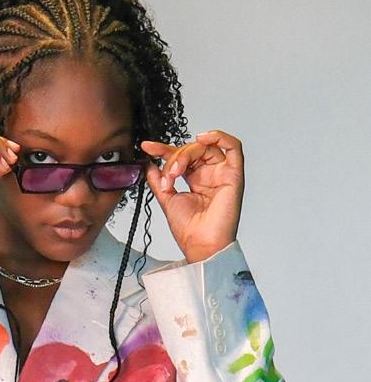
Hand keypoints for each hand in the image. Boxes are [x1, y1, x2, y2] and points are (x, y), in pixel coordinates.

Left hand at [140, 130, 244, 263]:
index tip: (147, 148)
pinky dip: (219, 136)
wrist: (200, 244)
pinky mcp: (233, 175)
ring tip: (176, 171)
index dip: (163, 149)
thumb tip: (149, 164)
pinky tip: (201, 138)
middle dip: (175, 157)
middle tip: (167, 176)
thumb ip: (158, 180)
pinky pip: (234, 147)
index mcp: (196, 180)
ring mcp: (222, 174)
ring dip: (187, 153)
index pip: (181, 156)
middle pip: (193, 150)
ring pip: (206, 147)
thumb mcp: (167, 199)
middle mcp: (210, 175)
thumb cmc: (189, 230)